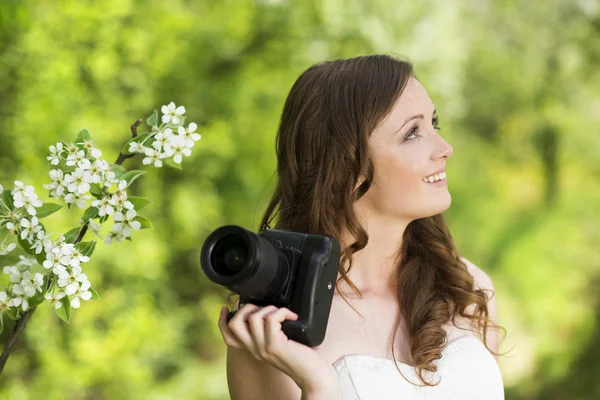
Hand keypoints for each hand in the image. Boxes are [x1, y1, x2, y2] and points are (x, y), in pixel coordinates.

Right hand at [218, 303, 336, 391]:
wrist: (314, 376)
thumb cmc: (301, 358)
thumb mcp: (278, 344)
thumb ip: (267, 333)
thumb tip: (264, 310)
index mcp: (253, 349)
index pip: (228, 336)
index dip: (223, 320)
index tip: (227, 307)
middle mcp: (255, 350)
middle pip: (234, 324)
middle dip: (246, 307)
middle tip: (262, 307)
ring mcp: (263, 348)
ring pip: (253, 317)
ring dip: (269, 308)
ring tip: (282, 313)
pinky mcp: (275, 346)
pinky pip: (272, 319)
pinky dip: (282, 312)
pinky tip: (292, 317)